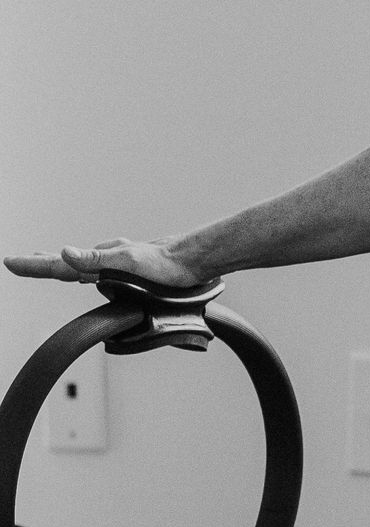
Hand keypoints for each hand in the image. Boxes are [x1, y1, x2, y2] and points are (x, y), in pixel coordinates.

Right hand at [5, 239, 204, 289]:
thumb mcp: (128, 261)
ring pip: (80, 266)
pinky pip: (98, 271)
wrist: (194, 261)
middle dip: (40, 264)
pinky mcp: (130, 271)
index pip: (60, 264)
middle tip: (17, 262)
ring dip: (59, 266)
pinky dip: (84, 270)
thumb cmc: (166, 265)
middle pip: (65, 263)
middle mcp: (107, 261)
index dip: (34, 265)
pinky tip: (87, 275)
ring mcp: (117, 265)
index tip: (9, 262)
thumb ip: (96, 259)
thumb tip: (64, 252)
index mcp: (101, 259)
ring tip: (42, 264)